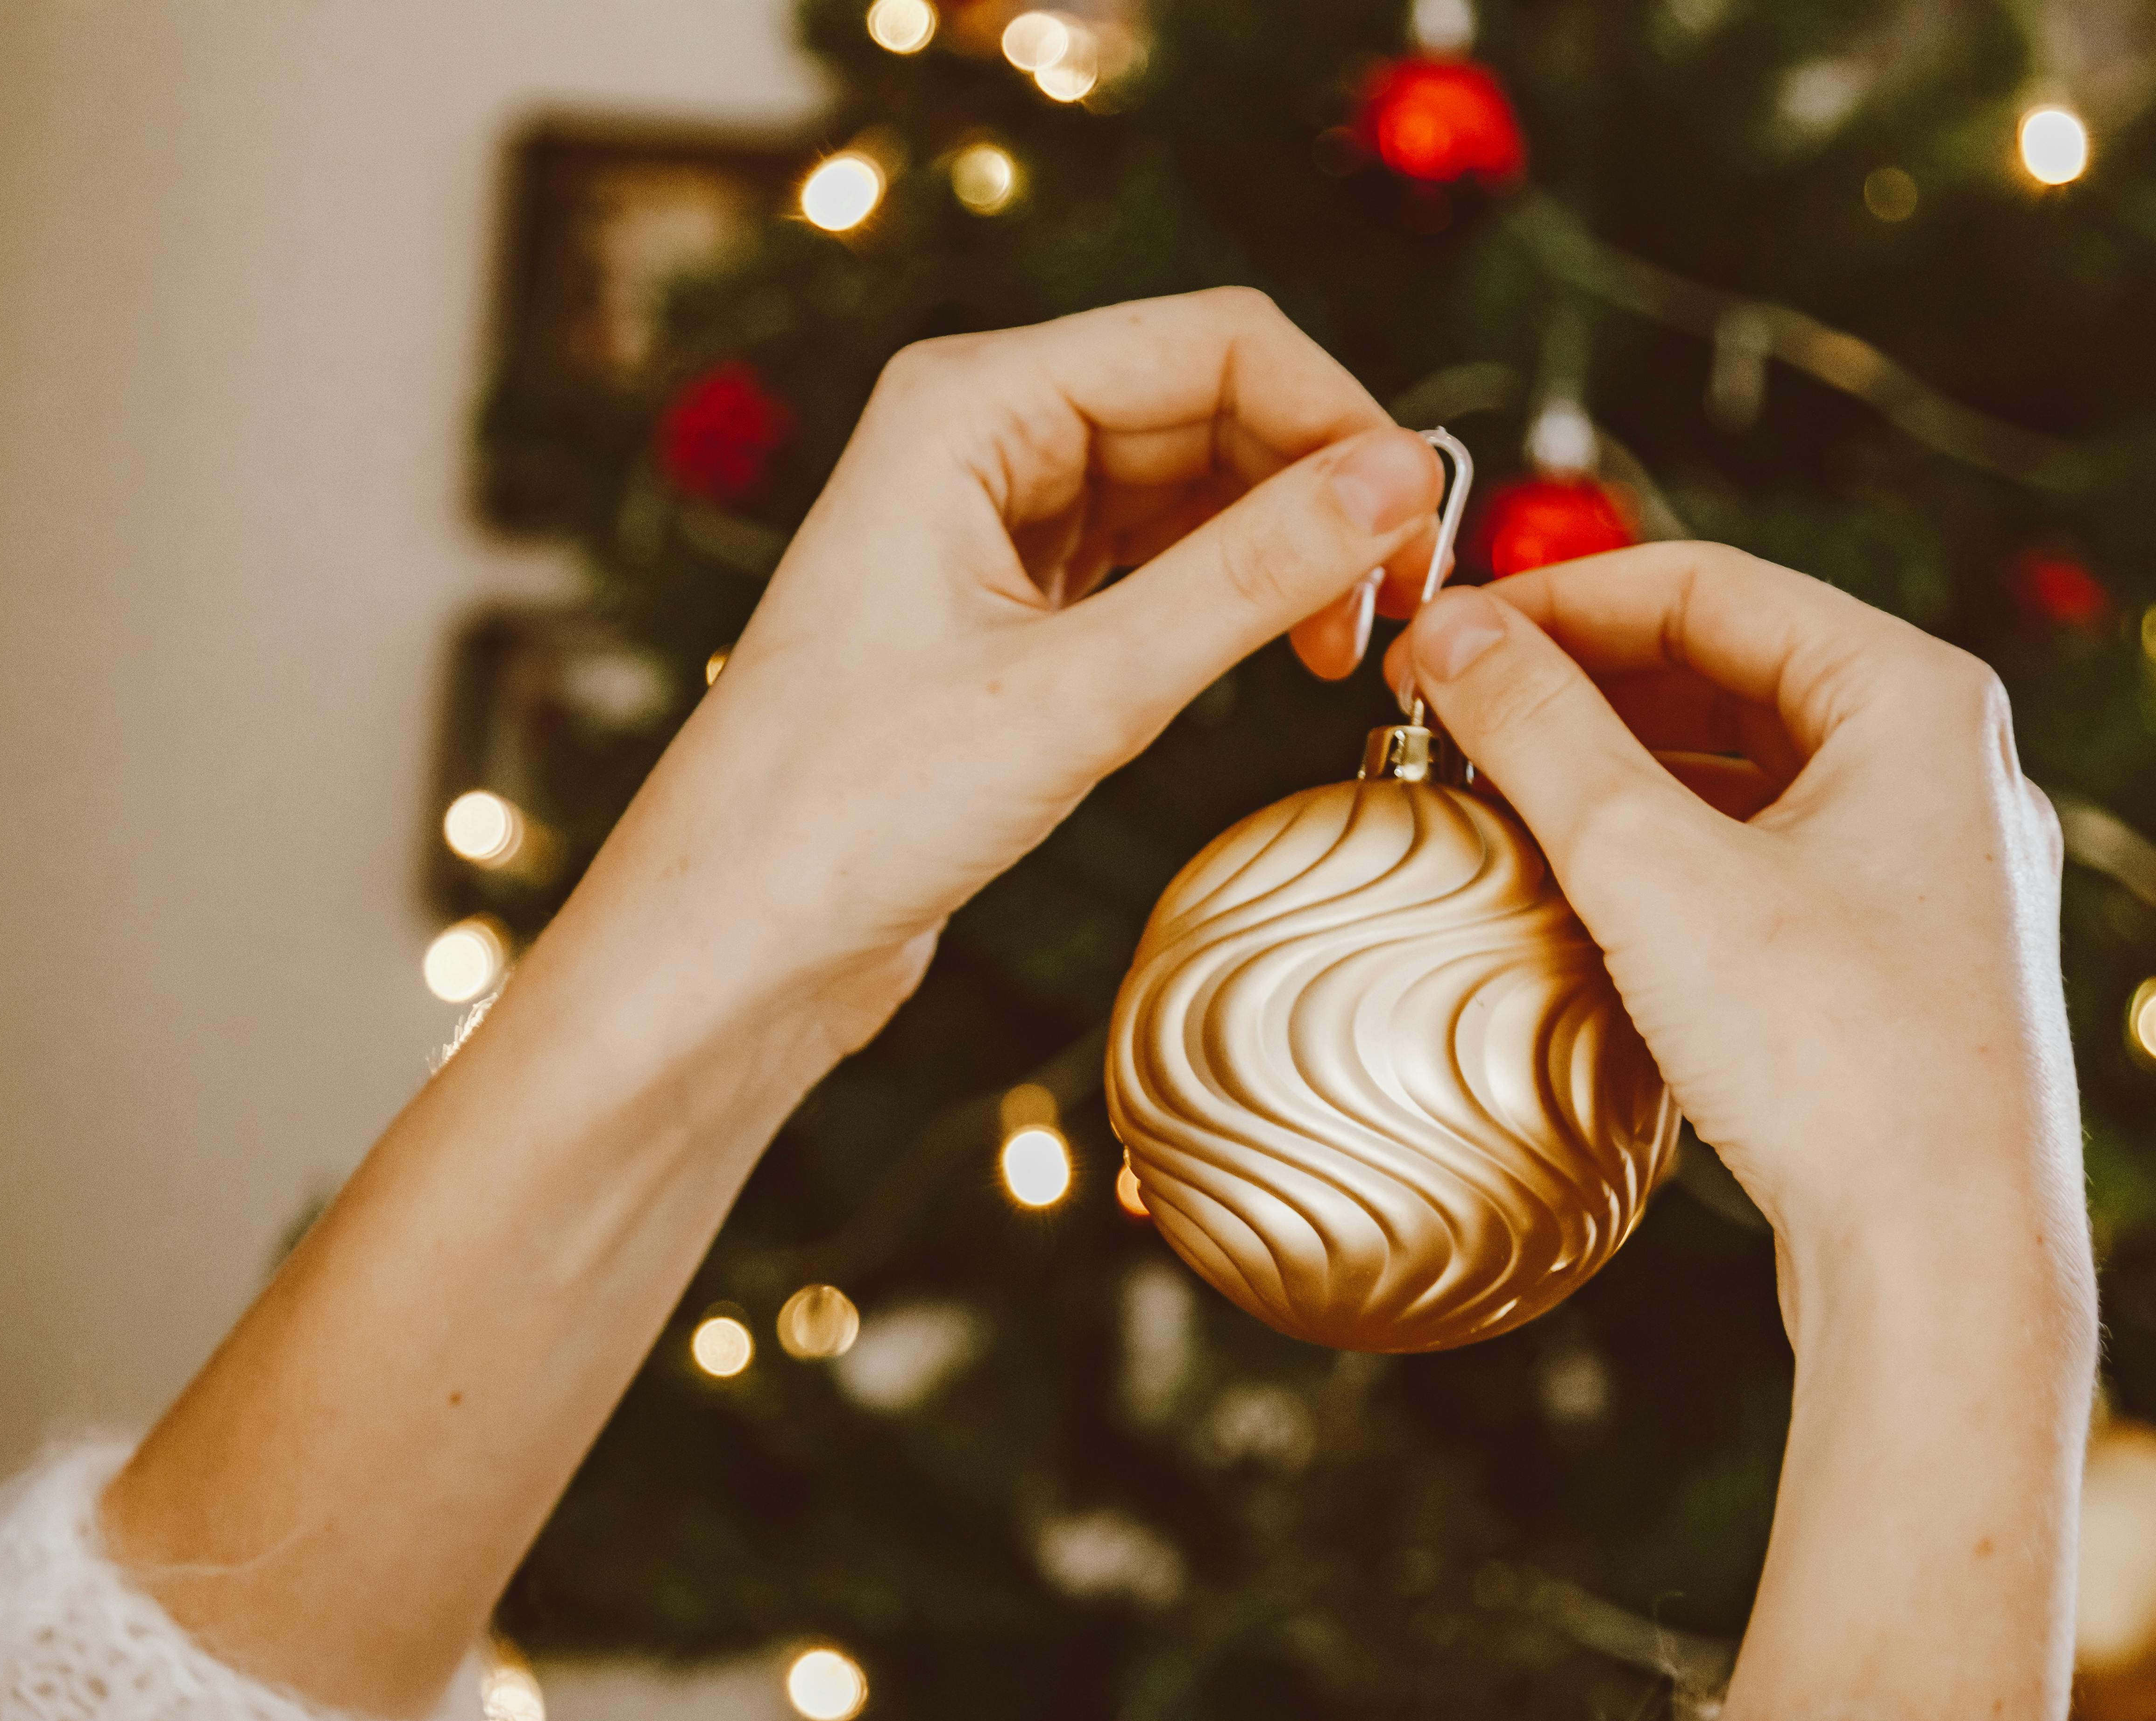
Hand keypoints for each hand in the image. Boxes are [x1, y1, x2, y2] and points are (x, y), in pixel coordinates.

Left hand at [552, 289, 1444, 1060]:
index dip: (1339, 418)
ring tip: (1341, 651)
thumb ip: (1248, 576)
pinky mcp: (1009, 605)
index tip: (1422, 527)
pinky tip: (1278, 655)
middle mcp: (978, 433)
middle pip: (1212, 402)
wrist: (733, 945)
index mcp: (968, 401)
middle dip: (1321, 487)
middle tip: (1406, 607)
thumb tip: (1402, 479)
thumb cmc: (849, 813)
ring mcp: (992, 518)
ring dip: (1284, 547)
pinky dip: (1230, 595)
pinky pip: (1155, 557)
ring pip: (1194, 483)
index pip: (1215, 340)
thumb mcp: (1081, 691)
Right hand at [1385, 545, 2086, 1306]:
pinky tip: (1584, 891)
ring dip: (1619, 770)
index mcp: (1918, 698)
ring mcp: (1937, 872)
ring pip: (1749, 770)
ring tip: (1498, 796)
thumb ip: (1542, 732)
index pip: (1708, 585)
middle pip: (1730, 669)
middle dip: (1584, 684)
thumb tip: (1455, 630)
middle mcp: (1948, 769)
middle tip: (1453, 718)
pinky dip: (1671, 852)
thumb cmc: (1833, 1059)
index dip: (1556, 599)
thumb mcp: (1651, 869)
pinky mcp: (1908, 965)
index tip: (1442, 641)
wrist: (1946, 1262)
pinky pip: (1771, 861)